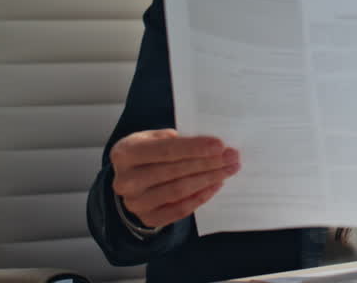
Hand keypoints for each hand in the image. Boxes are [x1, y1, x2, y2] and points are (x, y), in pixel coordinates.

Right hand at [110, 128, 239, 228]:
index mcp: (125, 153)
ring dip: (208, 179)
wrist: (132, 178)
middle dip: (208, 163)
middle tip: (231, 157)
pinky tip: (216, 185)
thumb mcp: (155, 138)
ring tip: (228, 169)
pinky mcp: (147, 218)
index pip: (165, 150)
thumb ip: (177, 140)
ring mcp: (134, 202)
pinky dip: (200, 197)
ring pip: (179, 190)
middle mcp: (125, 180)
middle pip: (175, 171)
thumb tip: (212, 145)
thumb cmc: (149, 153)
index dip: (194, 148)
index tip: (219, 145)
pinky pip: (180, 209)